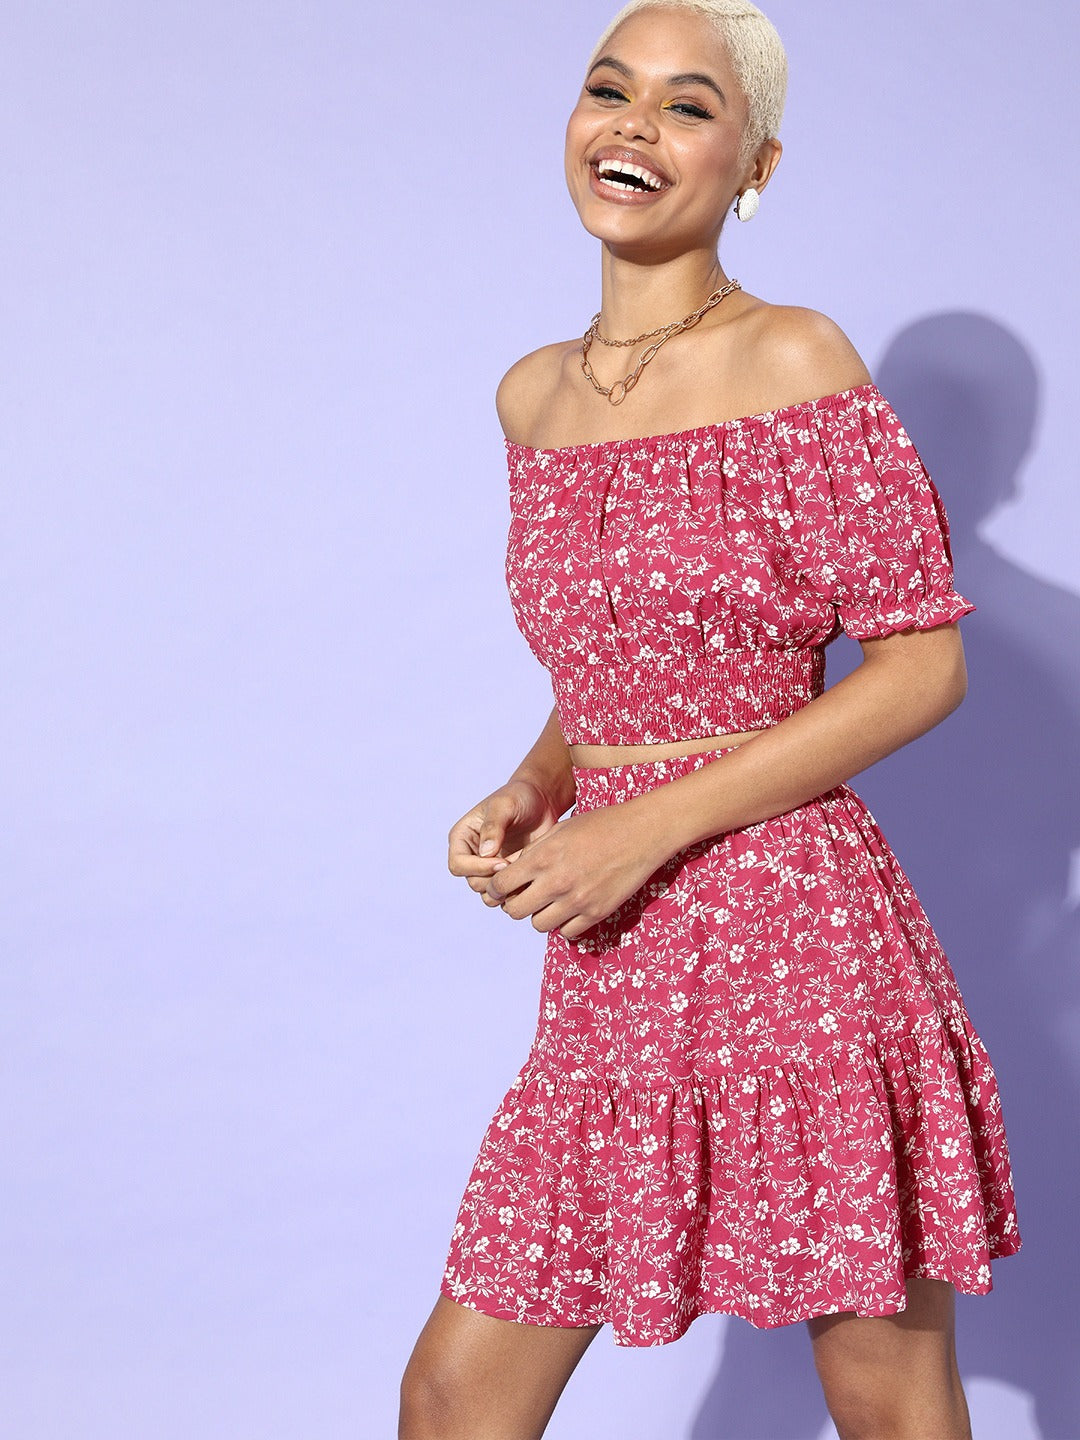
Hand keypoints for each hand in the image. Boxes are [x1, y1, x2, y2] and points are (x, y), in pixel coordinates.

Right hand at [448, 777, 564, 897]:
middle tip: (518, 866)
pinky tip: (531, 876)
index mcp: (462, 837)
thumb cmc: (519, 797)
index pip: (457, 865)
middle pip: (473, 883)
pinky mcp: (506, 875)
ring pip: (488, 894)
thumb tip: (485, 853)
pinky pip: (505, 894)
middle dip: (495, 879)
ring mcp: (488, 867)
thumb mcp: (504, 805)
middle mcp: (471, 855)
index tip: (503, 862)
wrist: (541, 801)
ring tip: (524, 871)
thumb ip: (493, 826)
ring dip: (507, 889)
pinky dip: (517, 891)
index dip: (477, 868)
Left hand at [481, 800, 669, 940]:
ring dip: (540, 914)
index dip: (496, 888)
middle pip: (515, 910)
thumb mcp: (560, 830)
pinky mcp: (597, 913)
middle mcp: (556, 882)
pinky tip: (570, 908)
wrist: (641, 832)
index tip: (501, 886)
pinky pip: (567, 933)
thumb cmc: (600, 825)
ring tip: (550, 901)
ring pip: (539, 925)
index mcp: (543, 857)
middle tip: (524, 895)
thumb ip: (533, 853)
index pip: (501, 885)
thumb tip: (509, 872)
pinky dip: (564, 924)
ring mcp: (577, 901)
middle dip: (514, 903)